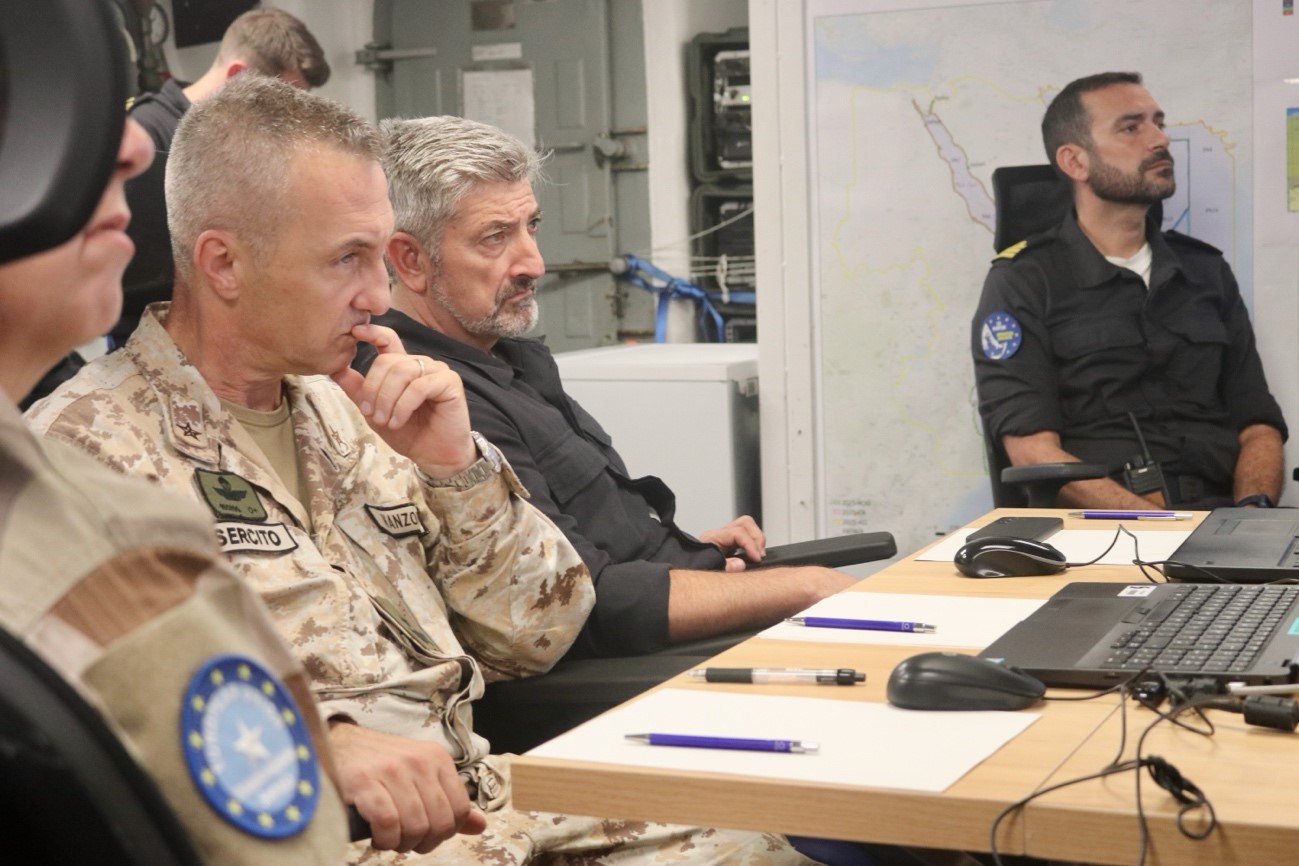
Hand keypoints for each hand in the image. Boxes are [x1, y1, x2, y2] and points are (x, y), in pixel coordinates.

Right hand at [328, 722, 486, 853]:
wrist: (340, 744)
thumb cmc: (382, 766)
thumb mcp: (421, 776)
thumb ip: (450, 801)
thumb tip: (480, 825)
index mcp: (438, 758)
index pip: (461, 809)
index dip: (446, 832)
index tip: (427, 833)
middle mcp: (419, 761)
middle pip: (440, 823)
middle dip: (424, 842)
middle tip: (406, 839)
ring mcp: (392, 770)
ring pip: (416, 826)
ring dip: (402, 843)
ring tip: (390, 837)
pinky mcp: (365, 782)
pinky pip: (388, 824)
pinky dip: (384, 839)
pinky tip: (377, 835)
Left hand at [331, 323, 476, 476]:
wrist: (433, 456)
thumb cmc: (409, 434)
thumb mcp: (374, 413)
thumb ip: (358, 391)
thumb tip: (334, 370)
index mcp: (403, 367)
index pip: (388, 339)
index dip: (372, 332)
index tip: (355, 332)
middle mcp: (420, 364)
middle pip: (388, 361)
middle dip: (373, 388)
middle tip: (369, 413)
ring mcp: (437, 371)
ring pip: (403, 372)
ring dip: (387, 399)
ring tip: (384, 421)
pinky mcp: (450, 382)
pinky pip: (419, 387)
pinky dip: (403, 406)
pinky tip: (398, 421)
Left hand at [698, 515, 765, 570]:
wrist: (684, 579)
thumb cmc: (692, 570)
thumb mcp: (707, 570)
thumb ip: (724, 568)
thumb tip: (740, 564)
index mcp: (711, 539)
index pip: (737, 533)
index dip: (750, 544)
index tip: (757, 558)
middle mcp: (717, 535)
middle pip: (744, 523)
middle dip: (756, 538)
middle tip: (759, 555)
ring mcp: (723, 537)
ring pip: (746, 527)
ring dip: (756, 539)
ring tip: (758, 555)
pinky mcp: (727, 543)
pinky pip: (744, 536)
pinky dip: (752, 544)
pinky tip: (753, 556)